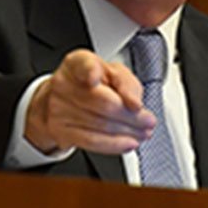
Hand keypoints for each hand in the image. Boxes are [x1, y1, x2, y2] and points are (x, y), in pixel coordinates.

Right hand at [24, 49, 155, 154]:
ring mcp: (59, 109)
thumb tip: (135, 103)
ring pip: (101, 124)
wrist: (62, 100)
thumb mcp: (111, 72)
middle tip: (148, 120)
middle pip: (104, 103)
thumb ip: (127, 82)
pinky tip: (128, 143)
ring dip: (128, 132)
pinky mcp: (62, 130)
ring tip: (143, 132)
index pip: (87, 66)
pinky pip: (92, 141)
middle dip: (132, 115)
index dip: (103, 78)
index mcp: (77, 63)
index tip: (127, 96)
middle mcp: (64, 84)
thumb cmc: (91, 82)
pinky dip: (114, 144)